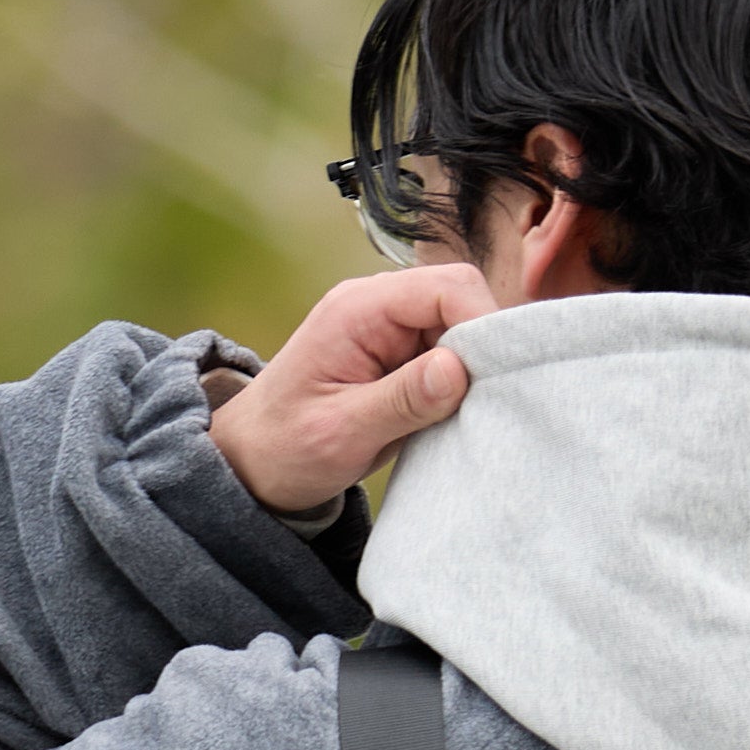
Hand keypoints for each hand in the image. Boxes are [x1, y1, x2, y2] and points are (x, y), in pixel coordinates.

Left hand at [209, 265, 495, 512]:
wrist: (254, 462)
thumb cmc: (286, 446)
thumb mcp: (342, 430)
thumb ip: (401, 399)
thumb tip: (457, 368)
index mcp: (359, 310)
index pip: (447, 287)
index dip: (483, 325)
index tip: (496, 378)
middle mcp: (378, 309)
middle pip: (461, 300)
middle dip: (483, 347)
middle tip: (489, 401)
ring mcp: (391, 332)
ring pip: (462, 329)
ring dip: (474, 370)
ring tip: (470, 414)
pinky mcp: (400, 359)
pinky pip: (450, 356)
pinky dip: (463, 386)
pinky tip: (458, 416)